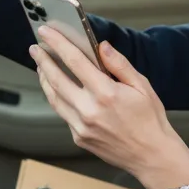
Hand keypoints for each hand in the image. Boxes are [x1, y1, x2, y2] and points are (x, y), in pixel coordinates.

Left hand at [30, 26, 188, 188]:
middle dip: (43, 60)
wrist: (152, 157)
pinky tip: (58, 89)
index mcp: (106, 93)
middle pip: (56, 79)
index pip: (75, 61)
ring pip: (54, 98)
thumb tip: (102, 47)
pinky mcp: (79, 138)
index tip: (46, 32)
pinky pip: (63, 113)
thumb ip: (119, 64)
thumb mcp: (142, 86)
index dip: (58, 43)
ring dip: (45, 79)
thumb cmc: (150, 121)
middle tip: (35, 48)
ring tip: (42, 66)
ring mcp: (81, 126)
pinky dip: (57, 98)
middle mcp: (89, 110)